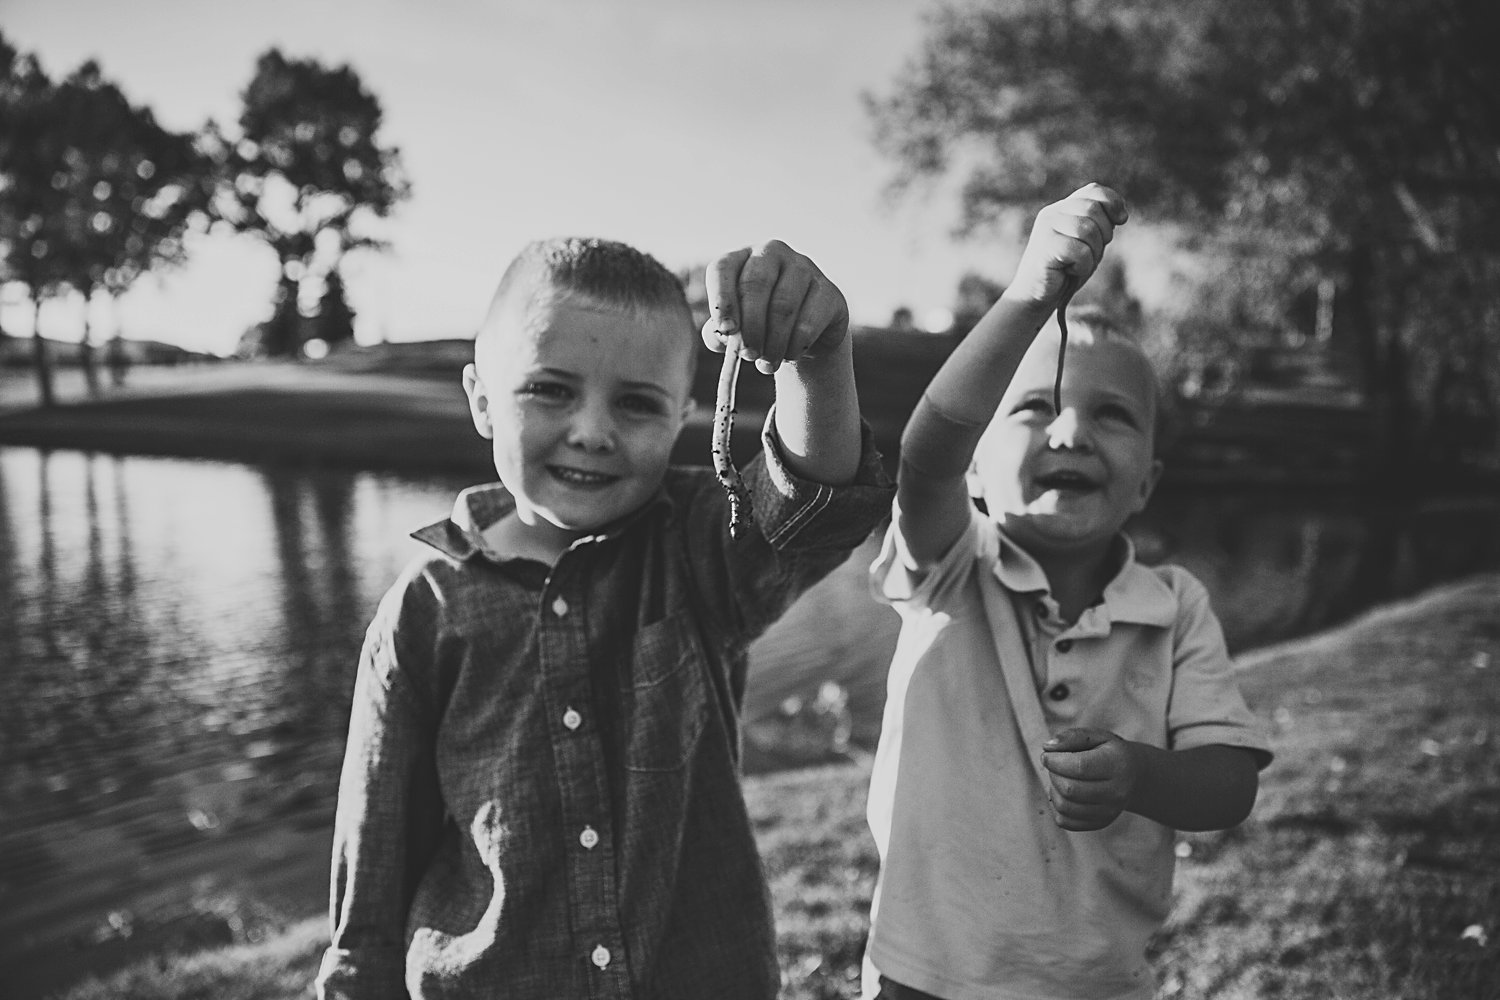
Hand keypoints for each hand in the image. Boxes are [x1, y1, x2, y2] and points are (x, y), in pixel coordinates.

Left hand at [701, 240, 849, 374]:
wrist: (804, 337)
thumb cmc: (760, 328)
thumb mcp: (735, 330)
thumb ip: (719, 333)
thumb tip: (722, 335)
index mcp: (741, 259)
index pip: (722, 268)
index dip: (721, 299)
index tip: (726, 330)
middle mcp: (772, 254)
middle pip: (755, 285)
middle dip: (750, 326)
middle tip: (748, 355)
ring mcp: (804, 268)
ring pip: (782, 306)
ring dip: (772, 342)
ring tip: (767, 365)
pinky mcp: (828, 291)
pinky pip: (808, 322)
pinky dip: (794, 345)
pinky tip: (789, 354)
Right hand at [1002, 183, 1128, 310]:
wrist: (1034, 295)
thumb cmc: (1064, 270)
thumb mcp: (1087, 244)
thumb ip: (1100, 225)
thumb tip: (1121, 215)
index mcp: (1062, 208)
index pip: (1093, 190)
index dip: (1113, 202)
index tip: (1121, 220)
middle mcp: (1052, 213)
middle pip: (1094, 210)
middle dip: (1103, 235)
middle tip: (1089, 254)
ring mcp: (1046, 228)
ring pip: (1089, 230)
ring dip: (1092, 254)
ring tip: (1077, 265)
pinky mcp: (1046, 247)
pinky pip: (1080, 251)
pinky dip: (1082, 266)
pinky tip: (1068, 272)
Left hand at [1041, 727, 1139, 830]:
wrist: (1133, 776)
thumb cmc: (1109, 752)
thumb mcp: (1096, 737)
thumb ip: (1072, 737)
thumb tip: (1047, 747)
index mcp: (1117, 765)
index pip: (1079, 767)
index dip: (1055, 761)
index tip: (1046, 756)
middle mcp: (1117, 792)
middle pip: (1070, 790)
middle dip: (1053, 775)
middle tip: (1054, 766)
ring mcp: (1110, 811)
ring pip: (1065, 807)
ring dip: (1053, 790)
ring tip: (1059, 778)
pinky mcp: (1100, 823)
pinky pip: (1065, 822)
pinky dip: (1056, 807)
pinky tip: (1063, 794)